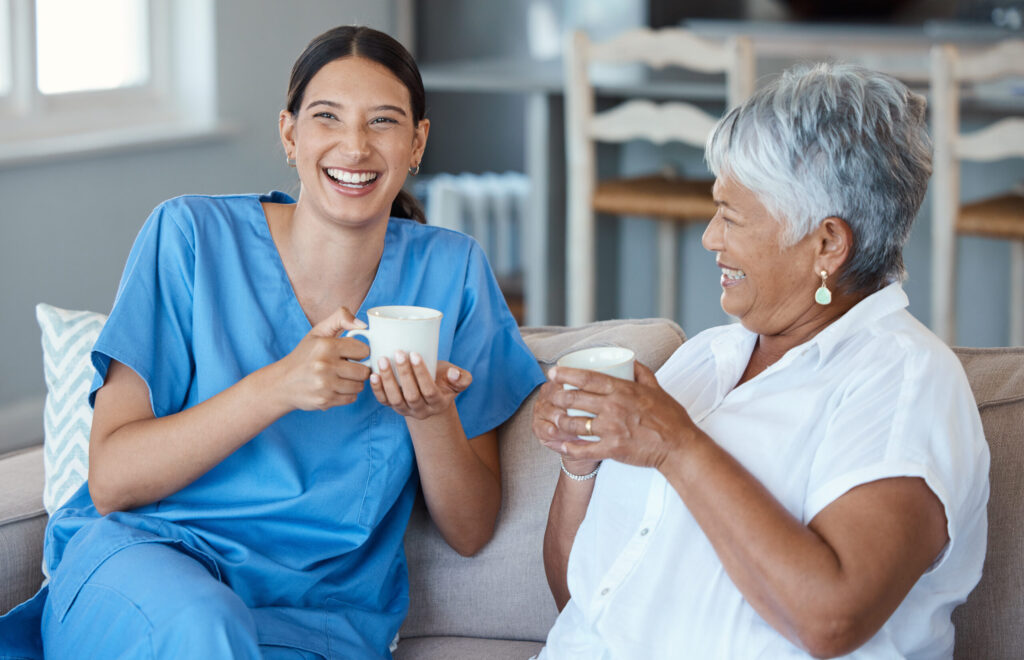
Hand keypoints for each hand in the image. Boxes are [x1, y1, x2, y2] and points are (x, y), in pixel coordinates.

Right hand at [274, 306, 371, 410]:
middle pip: (364, 371)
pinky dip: (346, 394)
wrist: (282, 383)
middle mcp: (325, 365)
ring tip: (340, 378)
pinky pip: (351, 398)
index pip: (364, 351)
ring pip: (359, 386)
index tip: (350, 354)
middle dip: (359, 369)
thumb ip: (341, 318)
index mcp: (326, 346)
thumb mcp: (318, 332)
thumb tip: (364, 324)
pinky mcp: (325, 401)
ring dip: (353, 383)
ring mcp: (325, 385)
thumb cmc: (304, 356)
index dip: (359, 353)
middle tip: (347, 368)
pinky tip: (334, 388)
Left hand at [370, 352, 471, 418]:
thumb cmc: (443, 380)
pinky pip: (383, 401)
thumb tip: (454, 374)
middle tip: (398, 353)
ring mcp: (405, 410)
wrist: (430, 394)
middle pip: (411, 395)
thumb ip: (462, 377)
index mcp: (438, 403)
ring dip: (388, 379)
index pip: (429, 390)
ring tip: (383, 360)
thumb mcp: (457, 379)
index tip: (414, 354)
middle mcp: (421, 410)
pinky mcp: (393, 407)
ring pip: (395, 399)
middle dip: (404, 374)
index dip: (421, 374)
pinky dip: (376, 389)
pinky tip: (373, 374)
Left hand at [533, 362, 697, 469]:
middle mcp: (613, 407)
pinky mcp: (612, 449)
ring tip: (554, 419)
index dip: (566, 374)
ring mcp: (611, 429)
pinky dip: (569, 448)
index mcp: (622, 390)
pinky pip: (584, 449)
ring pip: (575, 424)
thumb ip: (641, 372)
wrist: (679, 446)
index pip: (587, 378)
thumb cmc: (670, 417)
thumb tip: (630, 359)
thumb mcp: (656, 388)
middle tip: (550, 396)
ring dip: (560, 422)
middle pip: (575, 399)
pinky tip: (561, 446)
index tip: (553, 373)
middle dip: (557, 396)